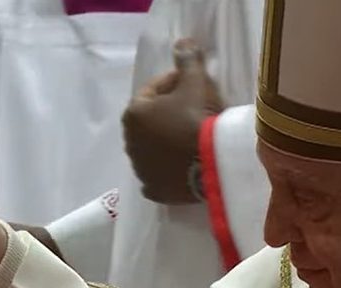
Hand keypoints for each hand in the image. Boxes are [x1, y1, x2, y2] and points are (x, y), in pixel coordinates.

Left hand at [122, 38, 222, 204]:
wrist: (211, 165)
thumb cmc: (197, 119)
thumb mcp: (195, 83)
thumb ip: (187, 61)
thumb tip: (182, 43)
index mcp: (133, 115)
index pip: (153, 91)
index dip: (173, 83)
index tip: (192, 84)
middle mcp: (129, 143)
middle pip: (151, 122)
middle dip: (167, 114)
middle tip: (194, 111)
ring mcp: (140, 169)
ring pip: (152, 149)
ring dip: (166, 142)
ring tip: (190, 139)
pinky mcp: (153, 190)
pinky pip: (156, 177)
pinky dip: (164, 172)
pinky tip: (178, 167)